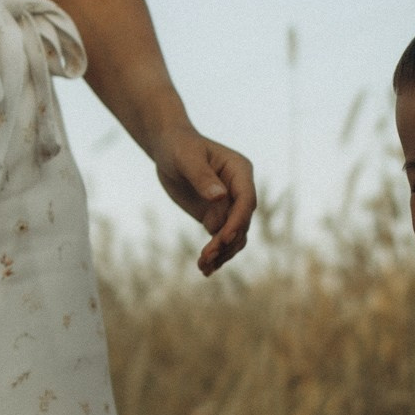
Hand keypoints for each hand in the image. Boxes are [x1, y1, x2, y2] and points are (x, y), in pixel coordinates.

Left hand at [154, 124, 257, 275]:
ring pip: (234, 236)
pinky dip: (215, 254)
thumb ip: (202, 177)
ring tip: (203, 267)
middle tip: (207, 256)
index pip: (246, 200)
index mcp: (240, 171)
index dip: (238, 220)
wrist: (168, 148)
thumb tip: (219, 196)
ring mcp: (230, 205)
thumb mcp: (187, 158)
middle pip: (241, 223)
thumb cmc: (178, 146)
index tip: (223, 237)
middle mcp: (240, 190)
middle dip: (226, 241)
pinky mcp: (218, 216)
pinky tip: (204, 268)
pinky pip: (221, 239)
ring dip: (221, 253)